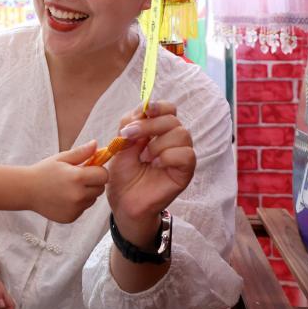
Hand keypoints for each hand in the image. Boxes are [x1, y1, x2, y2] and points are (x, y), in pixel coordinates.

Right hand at [27, 141, 107, 222]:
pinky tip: (64, 198)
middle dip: (93, 182)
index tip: (88, 169)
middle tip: (77, 178)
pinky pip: (83, 209)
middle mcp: (78, 195)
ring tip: (69, 188)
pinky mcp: (71, 217)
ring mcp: (75, 208)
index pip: (104, 175)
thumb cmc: (43, 171)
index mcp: (78, 177)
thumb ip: (81, 152)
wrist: (26, 190)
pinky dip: (78, 204)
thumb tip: (97, 144)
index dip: (98, 171)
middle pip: (100, 189)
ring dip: (86, 194)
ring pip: (92, 199)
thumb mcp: (61, 158)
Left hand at [105, 102, 194, 244]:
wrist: (123, 201)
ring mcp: (181, 155)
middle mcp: (172, 140)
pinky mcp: (185, 171)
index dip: (158, 106)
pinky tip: (155, 165)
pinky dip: (168, 156)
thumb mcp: (121, 144)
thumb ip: (130, 124)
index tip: (145, 110)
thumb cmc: (123, 174)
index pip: (168, 109)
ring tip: (144, 157)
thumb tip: (143, 109)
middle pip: (173, 119)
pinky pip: (186, 155)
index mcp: (158, 130)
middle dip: (149, 125)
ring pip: (181, 134)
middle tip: (129, 136)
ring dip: (157, 144)